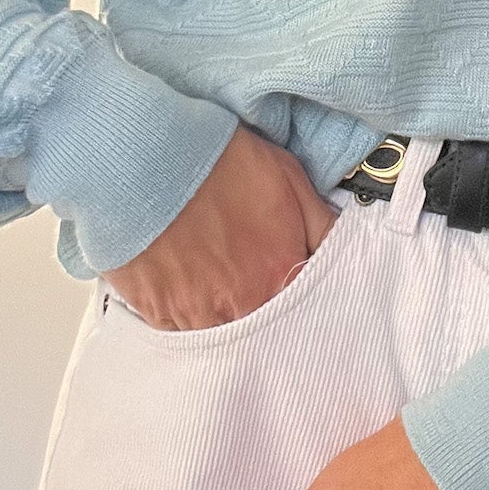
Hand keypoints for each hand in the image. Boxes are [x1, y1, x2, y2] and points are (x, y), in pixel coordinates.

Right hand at [101, 122, 338, 330]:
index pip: (305, 310)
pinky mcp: (157, 313)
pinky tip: (182, 276)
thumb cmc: (217, 162)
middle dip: (260, 307)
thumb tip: (342, 248)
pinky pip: (179, 328)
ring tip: (210, 272)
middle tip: (245, 275)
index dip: (298, 296)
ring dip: (220, 309)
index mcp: (279, 276)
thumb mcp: (287, 178)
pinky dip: (184, 308)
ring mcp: (196, 315)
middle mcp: (242, 306)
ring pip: (220, 330)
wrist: (146, 159)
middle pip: (262, 326)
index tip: (287, 283)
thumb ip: (321, 225)